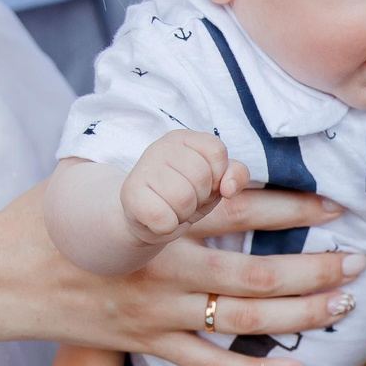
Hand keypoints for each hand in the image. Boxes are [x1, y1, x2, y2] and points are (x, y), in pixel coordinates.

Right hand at [0, 181, 361, 365]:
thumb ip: (155, 170)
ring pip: (243, 321)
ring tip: (343, 304)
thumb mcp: (93, 175)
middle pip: (254, 274)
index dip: (288, 207)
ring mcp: (154, 314)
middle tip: (357, 260)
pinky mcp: (145, 346)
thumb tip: (214, 156)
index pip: (234, 210)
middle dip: (314, 268)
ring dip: (300, 314)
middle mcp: (160, 270)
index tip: (331, 204)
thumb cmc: (44, 217)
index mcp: (152, 219)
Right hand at [122, 130, 248, 244]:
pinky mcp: (130, 194)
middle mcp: (160, 147)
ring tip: (173, 209)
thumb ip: (235, 175)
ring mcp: (143, 169)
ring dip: (183, 213)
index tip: (203, 184)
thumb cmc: (186, 195)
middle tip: (186, 200)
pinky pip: (163, 218)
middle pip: (201, 176)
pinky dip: (167, 227)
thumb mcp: (216, 184)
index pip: (217, 151)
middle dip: (200, 197)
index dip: (217, 176)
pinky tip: (159, 219)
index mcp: (183, 138)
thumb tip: (228, 187)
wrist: (147, 220)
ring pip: (183, 199)